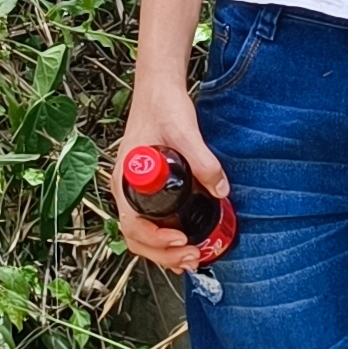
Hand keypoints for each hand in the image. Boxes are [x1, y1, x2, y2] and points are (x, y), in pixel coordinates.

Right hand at [113, 74, 227, 271]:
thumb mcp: (185, 132)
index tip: (181, 239)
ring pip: (143, 233)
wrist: (159, 90)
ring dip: (164, 251)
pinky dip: (166, 238)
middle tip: (192, 258)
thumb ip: (203, 161)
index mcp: (126, 179)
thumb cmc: (163, 107)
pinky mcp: (147, 189)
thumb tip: (221, 190)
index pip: (132, 224)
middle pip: (136, 236)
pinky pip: (151, 221)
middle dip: (163, 254)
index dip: (155, 239)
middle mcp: (126, 189)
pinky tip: (186, 241)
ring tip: (192, 256)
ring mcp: (135, 190)